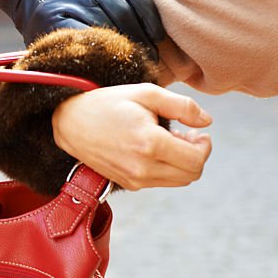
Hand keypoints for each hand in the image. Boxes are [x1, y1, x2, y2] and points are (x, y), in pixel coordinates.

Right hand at [52, 84, 212, 190]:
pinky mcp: (127, 184)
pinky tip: (155, 149)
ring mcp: (134, 179)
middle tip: (187, 135)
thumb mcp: (146, 93)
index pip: (196, 160)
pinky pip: (160, 182)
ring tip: (170, 140)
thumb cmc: (108, 103)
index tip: (198, 131)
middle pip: (191, 175)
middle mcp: (143, 168)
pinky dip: (166, 168)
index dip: (205, 146)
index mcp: (150, 144)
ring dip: (182, 163)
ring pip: (178, 181)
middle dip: (197, 155)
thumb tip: (207, 122)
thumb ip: (183, 106)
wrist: (70, 122)